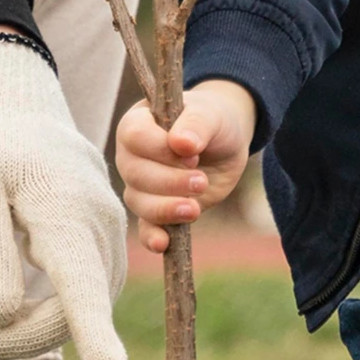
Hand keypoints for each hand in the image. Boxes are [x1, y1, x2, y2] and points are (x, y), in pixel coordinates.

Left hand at [0, 36, 127, 359]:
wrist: (21, 108)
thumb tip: (2, 320)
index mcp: (62, 209)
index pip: (80, 280)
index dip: (92, 329)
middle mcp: (99, 224)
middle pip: (75, 307)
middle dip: (24, 336)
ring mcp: (110, 232)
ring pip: (85, 304)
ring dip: (38, 326)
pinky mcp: (106, 242)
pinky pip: (88, 292)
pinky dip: (54, 310)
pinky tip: (18, 299)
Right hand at [117, 79, 258, 254]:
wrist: (226, 142)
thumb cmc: (213, 120)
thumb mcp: (211, 114)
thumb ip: (196, 124)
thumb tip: (181, 143)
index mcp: (138, 124)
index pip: (134, 137)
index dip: (160, 149)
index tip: (192, 154)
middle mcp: (132, 156)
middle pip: (136, 174)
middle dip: (169, 181)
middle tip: (200, 181)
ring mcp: (142, 185)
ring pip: (139, 202)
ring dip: (165, 208)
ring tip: (194, 209)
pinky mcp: (157, 209)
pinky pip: (146, 226)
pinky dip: (152, 236)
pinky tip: (164, 244)